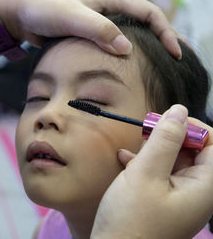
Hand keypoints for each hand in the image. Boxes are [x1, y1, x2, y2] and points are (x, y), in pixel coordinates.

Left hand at [0, 0, 181, 58]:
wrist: (20, 12)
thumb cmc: (45, 8)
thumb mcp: (72, 17)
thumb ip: (99, 30)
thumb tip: (126, 49)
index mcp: (111, 1)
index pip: (149, 14)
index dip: (166, 32)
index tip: (175, 53)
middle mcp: (108, 11)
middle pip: (143, 27)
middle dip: (160, 42)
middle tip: (174, 64)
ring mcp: (97, 24)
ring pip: (126, 39)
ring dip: (141, 52)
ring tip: (152, 72)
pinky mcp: (86, 36)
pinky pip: (108, 48)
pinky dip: (119, 58)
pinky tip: (121, 72)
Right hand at [91, 105, 212, 238]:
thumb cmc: (131, 218)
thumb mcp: (145, 174)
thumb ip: (164, 140)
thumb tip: (179, 110)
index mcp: (205, 186)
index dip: (193, 127)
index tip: (165, 121)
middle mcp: (199, 192)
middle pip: (196, 151)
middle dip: (170, 137)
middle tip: (145, 131)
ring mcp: (181, 198)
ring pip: (176, 161)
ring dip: (155, 150)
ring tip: (134, 146)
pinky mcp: (165, 202)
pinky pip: (163, 174)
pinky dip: (146, 164)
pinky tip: (125, 160)